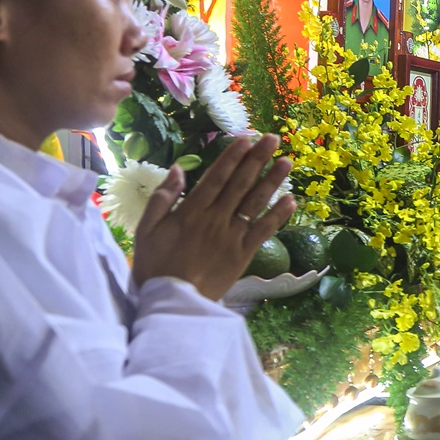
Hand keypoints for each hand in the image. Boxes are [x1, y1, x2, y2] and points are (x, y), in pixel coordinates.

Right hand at [131, 134, 296, 300]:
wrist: (172, 301)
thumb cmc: (155, 265)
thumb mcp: (146, 228)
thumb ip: (163, 197)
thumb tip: (179, 169)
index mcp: (191, 211)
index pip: (216, 177)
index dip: (232, 157)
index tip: (246, 139)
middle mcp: (216, 219)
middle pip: (240, 184)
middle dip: (257, 159)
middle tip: (272, 139)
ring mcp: (232, 236)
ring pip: (255, 203)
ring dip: (272, 181)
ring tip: (287, 162)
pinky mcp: (243, 254)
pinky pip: (264, 231)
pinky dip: (278, 215)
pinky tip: (292, 200)